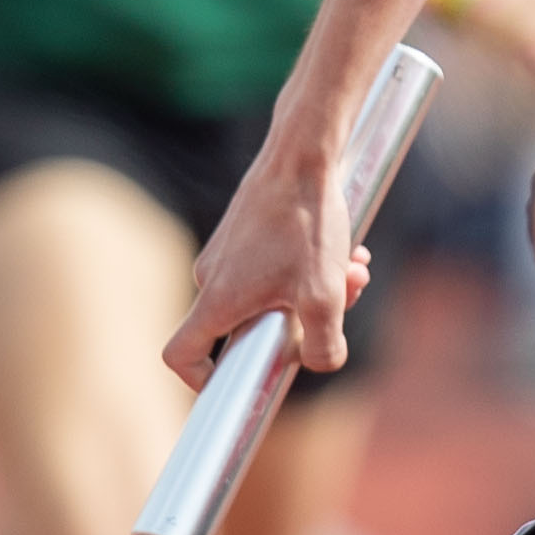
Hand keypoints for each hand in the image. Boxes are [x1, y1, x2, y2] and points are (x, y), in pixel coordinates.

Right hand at [164, 154, 373, 387]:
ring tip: (354, 267)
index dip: (202, 378)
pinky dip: (311, 265)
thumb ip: (325, 346)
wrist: (303, 154)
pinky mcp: (244, 233)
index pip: (180, 355)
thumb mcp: (326, 295)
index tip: (239, 381)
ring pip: (272, 293)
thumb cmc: (308, 223)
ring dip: (317, 289)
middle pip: (248, 326)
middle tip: (345, 297)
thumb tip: (319, 363)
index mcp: (216, 300)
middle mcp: (211, 278)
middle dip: (302, 322)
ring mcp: (226, 253)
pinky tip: (350, 249)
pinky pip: (275, 266)